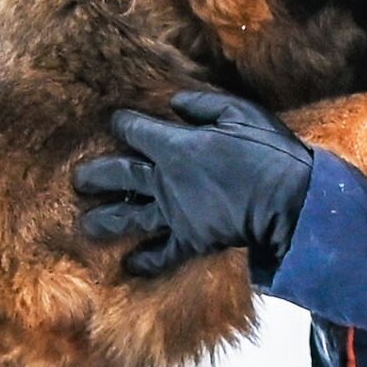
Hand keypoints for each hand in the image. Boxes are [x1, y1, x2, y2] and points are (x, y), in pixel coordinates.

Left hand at [74, 89, 313, 275]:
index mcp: (176, 145)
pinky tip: (130, 265)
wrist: (286, 200)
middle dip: (95, 175)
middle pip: (119, 175)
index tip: (116, 121)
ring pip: (128, 217)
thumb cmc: (266, 150)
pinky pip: (160, 254)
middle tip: (79, 179)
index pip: (136, 130)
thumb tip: (176, 101)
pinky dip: (144, 261)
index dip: (123, 124)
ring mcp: (174, 213)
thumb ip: (202, 104)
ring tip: (86, 225)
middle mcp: (165, 180)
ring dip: (104, 221)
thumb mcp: (239, 112)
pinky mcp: (189, 240)